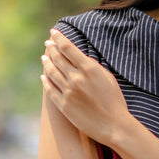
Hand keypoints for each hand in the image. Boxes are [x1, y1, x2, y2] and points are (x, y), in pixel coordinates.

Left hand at [41, 31, 129, 146]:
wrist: (114, 126)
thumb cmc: (115, 101)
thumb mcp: (108, 78)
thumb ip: (92, 67)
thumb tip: (80, 58)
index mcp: (89, 69)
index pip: (68, 48)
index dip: (58, 38)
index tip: (53, 32)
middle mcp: (76, 78)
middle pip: (58, 58)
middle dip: (51, 48)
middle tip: (48, 43)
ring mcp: (68, 92)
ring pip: (51, 72)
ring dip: (46, 63)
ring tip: (44, 58)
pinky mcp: (63, 105)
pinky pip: (50, 90)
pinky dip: (45, 81)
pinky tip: (43, 76)